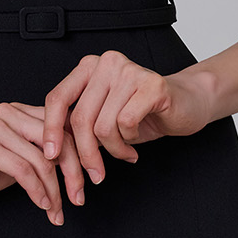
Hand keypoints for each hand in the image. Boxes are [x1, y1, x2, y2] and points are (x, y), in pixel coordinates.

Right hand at [0, 100, 73, 224]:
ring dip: (56, 191)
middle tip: (79, 199)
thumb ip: (34, 156)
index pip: (62, 126)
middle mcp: (7, 113)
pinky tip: (42, 205)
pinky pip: (23, 169)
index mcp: (16, 112)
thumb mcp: (8, 159)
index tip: (90, 180)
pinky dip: (38, 191)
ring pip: (42, 159)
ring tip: (58, 211)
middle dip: (75, 173)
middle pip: (58, 139)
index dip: (81, 153)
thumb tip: (73, 168)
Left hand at [41, 51, 213, 188]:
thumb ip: (79, 123)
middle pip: (81, 118)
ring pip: (103, 126)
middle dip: (86, 154)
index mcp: (88, 67)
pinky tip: (135, 144)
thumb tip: (52, 150)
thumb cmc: (141, 112)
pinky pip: (126, 123)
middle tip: (96, 174)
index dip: (50, 129)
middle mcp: (106, 63)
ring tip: (125, 152)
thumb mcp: (103, 116)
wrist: (187, 103)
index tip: (51, 156)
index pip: (57, 97)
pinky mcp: (152, 84)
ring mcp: (129, 71)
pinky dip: (128, 142)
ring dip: (113, 150)